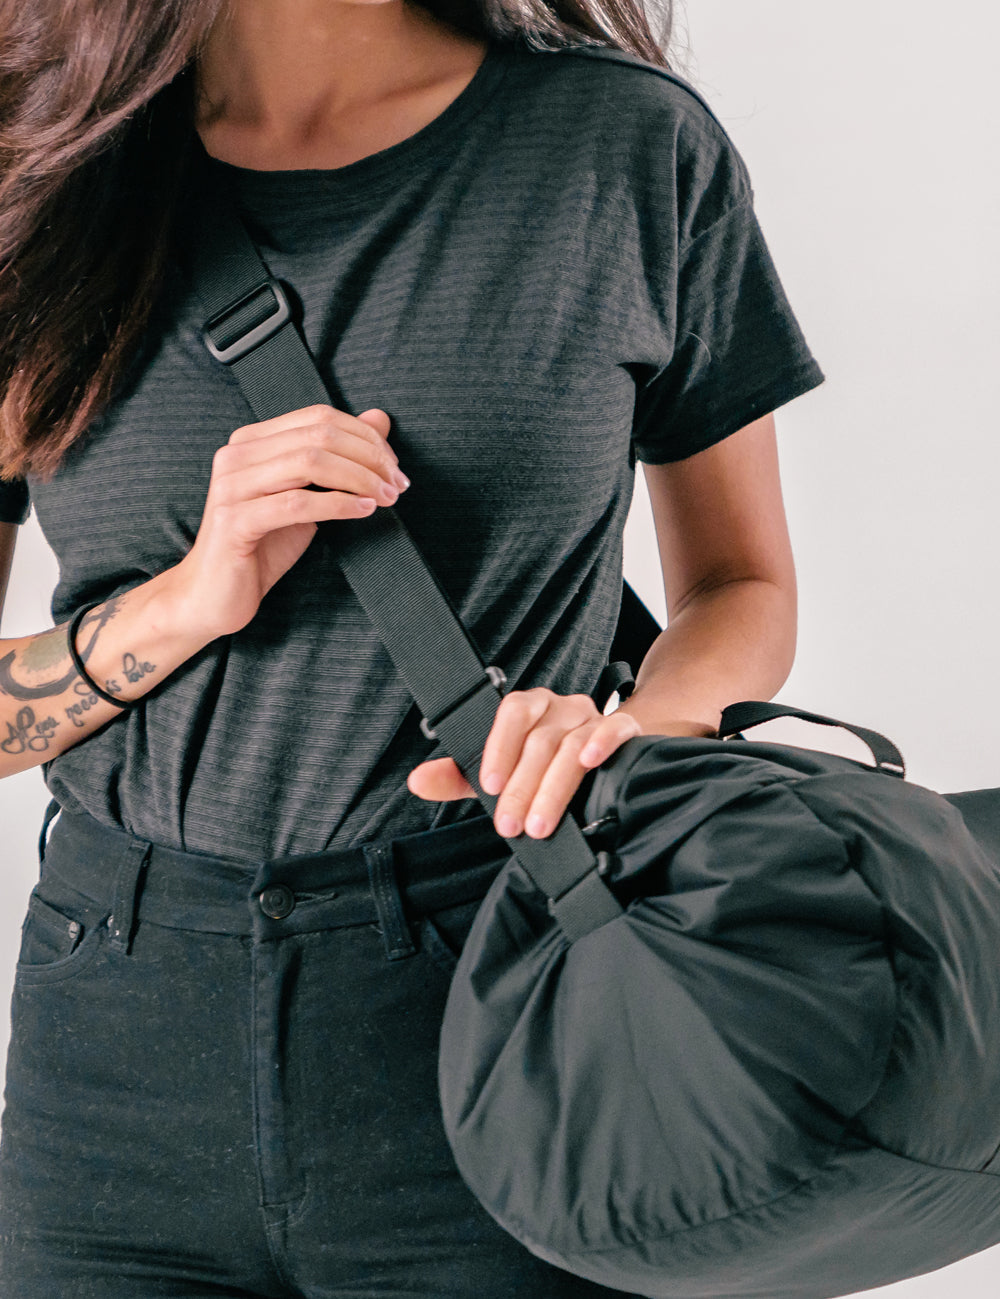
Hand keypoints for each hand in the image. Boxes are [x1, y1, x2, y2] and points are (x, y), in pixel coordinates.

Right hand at [167, 404, 408, 638]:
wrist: (212, 594)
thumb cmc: (261, 545)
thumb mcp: (306, 496)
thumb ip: (337, 459)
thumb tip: (378, 419)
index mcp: (251, 441)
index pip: (318, 417)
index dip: (364, 436)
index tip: (393, 465)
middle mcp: (237, 455)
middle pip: (318, 436)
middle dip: (369, 457)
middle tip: (397, 484)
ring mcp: (232, 486)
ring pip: (310, 463)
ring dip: (360, 479)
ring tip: (386, 497)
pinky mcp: (234, 521)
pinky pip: (298, 504)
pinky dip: (339, 505)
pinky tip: (364, 510)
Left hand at [406, 687, 643, 839]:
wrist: (608, 761)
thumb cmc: (544, 768)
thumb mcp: (500, 773)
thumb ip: (459, 776)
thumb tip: (418, 781)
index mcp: (530, 708)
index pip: (511, 713)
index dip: (499, 748)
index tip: (489, 787)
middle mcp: (561, 707)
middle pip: (540, 739)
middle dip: (522, 786)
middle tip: (511, 825)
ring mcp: (593, 717)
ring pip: (572, 744)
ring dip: (553, 786)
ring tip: (539, 822)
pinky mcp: (625, 729)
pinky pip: (616, 727)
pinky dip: (602, 743)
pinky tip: (591, 762)